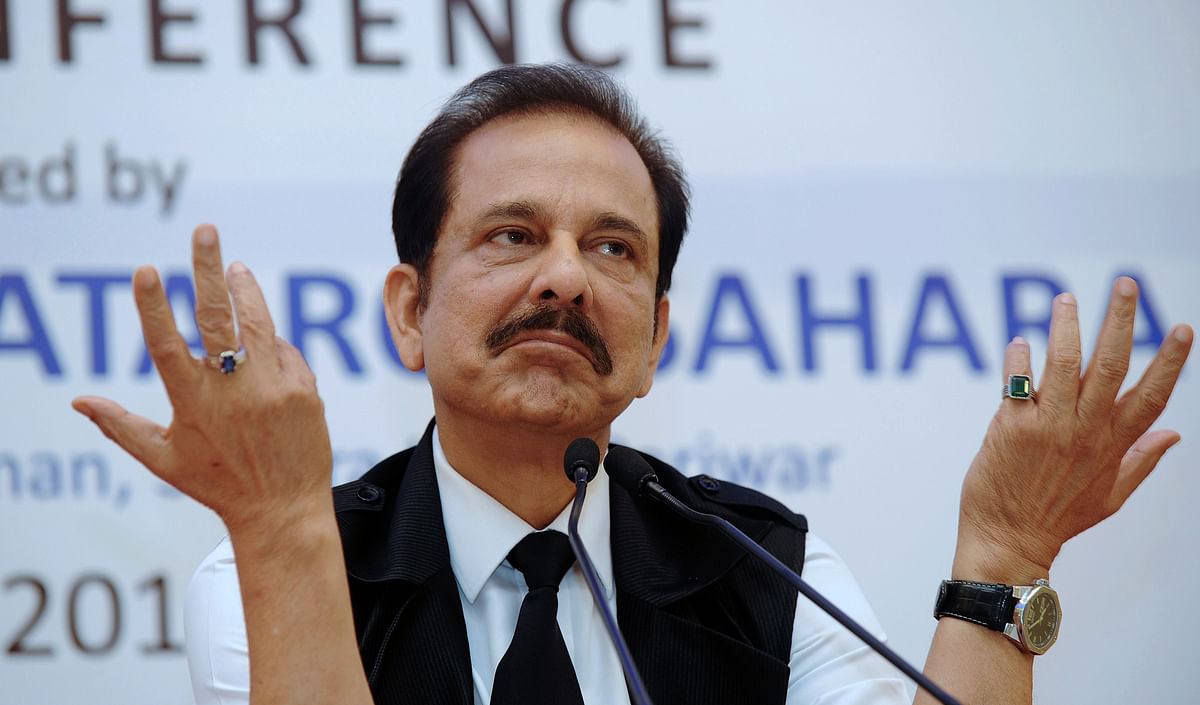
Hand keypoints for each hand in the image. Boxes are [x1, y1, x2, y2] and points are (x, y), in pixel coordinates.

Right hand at [71, 225, 332, 533]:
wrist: (283, 510)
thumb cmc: (219, 486)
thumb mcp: (164, 460)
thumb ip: (121, 427)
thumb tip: (78, 402)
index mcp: (192, 401)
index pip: (166, 343)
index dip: (154, 306)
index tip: (148, 269)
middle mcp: (232, 390)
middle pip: (217, 317)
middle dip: (207, 269)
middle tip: (204, 231)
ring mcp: (272, 386)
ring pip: (259, 323)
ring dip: (246, 291)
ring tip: (235, 269)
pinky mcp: (304, 389)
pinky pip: (286, 353)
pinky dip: (273, 344)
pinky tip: (265, 344)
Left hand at [956, 277, 1192, 580]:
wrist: (1008, 541)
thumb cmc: (1058, 517)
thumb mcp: (1111, 495)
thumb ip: (1142, 460)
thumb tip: (1174, 433)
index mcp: (1112, 444)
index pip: (1151, 396)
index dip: (1169, 362)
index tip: (1183, 329)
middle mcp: (1084, 430)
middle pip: (1109, 366)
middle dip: (1120, 321)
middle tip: (1126, 283)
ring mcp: (1048, 427)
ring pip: (1062, 365)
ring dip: (1066, 327)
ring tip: (1066, 298)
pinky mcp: (1010, 427)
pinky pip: (1016, 383)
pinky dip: (1018, 359)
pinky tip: (1020, 341)